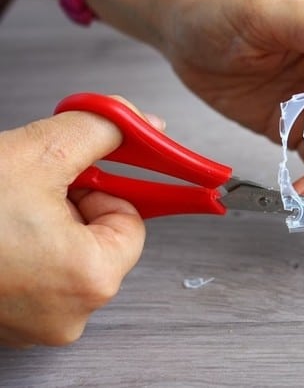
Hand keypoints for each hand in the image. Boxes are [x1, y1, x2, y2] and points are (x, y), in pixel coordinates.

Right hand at [0, 98, 159, 346]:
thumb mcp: (38, 152)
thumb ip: (102, 131)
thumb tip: (142, 124)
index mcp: (89, 278)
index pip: (132, 223)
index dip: (102, 190)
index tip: (73, 177)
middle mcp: (69, 314)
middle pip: (99, 241)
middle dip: (71, 208)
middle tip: (30, 191)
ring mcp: (35, 326)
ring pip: (65, 258)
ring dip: (43, 228)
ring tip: (3, 213)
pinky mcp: (5, 326)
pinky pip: (36, 279)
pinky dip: (22, 252)